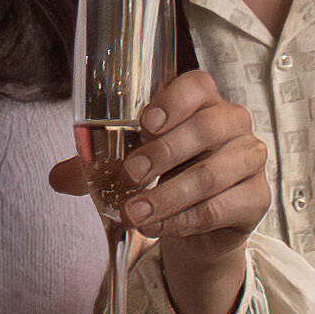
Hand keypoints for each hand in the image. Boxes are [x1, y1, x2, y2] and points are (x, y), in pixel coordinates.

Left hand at [50, 66, 268, 313]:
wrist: (198, 221)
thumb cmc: (165, 175)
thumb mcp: (128, 164)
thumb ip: (95, 166)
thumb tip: (57, 177)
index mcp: (203, 101)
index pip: (197, 85)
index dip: (174, 100)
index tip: (145, 122)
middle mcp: (233, 123)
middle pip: (207, 127)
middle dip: (163, 153)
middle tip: (129, 175)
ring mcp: (250, 159)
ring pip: (212, 173)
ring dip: (169, 195)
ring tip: (135, 213)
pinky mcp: (256, 197)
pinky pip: (221, 208)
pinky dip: (184, 220)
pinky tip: (158, 228)